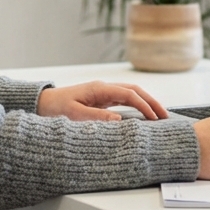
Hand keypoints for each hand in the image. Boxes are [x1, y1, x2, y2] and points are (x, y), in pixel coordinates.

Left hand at [37, 82, 168, 121]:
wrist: (43, 102)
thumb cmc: (57, 108)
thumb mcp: (75, 114)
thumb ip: (97, 117)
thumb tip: (120, 121)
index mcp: (100, 89)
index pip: (130, 95)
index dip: (145, 106)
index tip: (156, 118)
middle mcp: (104, 88)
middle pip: (135, 91)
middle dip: (152, 102)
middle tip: (166, 116)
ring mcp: (104, 92)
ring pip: (131, 94)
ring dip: (146, 103)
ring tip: (160, 116)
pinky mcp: (101, 99)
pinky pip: (124, 100)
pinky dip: (137, 105)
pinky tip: (143, 115)